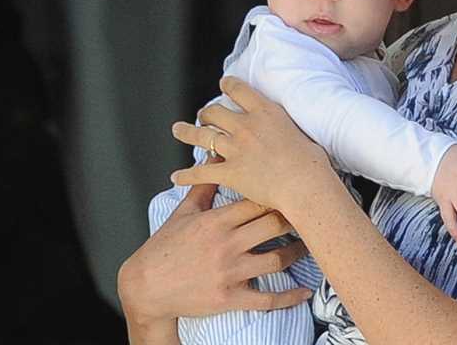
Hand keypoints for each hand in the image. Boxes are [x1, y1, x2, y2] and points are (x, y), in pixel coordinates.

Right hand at [117, 183, 311, 329]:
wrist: (145, 287)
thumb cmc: (164, 248)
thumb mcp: (183, 213)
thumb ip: (204, 186)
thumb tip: (215, 157)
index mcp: (217, 221)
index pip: (258, 200)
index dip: (280, 194)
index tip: (296, 189)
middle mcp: (226, 244)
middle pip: (274, 225)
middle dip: (295, 218)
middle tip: (311, 214)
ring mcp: (229, 272)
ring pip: (277, 259)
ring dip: (299, 253)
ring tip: (311, 246)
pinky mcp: (229, 298)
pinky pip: (266, 299)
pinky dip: (289, 297)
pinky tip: (304, 292)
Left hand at [172, 76, 336, 212]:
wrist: (304, 182)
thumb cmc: (311, 161)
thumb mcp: (301, 131)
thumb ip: (286, 128)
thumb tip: (287, 131)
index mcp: (265, 112)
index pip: (239, 90)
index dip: (228, 85)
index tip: (224, 84)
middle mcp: (245, 126)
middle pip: (215, 112)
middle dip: (206, 112)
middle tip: (204, 114)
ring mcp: (235, 149)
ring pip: (202, 136)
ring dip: (187, 132)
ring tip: (179, 129)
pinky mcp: (229, 172)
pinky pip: (200, 172)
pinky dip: (186, 175)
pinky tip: (176, 176)